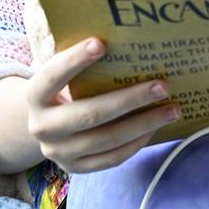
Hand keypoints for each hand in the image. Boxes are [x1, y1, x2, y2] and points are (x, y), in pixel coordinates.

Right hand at [26, 37, 180, 173]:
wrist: (46, 127)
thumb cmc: (65, 90)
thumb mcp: (64, 76)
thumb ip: (82, 61)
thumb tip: (127, 39)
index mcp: (36, 96)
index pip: (52, 75)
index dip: (75, 60)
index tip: (101, 43)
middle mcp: (42, 127)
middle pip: (89, 114)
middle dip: (130, 99)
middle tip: (162, 85)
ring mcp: (59, 153)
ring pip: (106, 139)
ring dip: (143, 123)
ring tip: (172, 109)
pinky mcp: (77, 168)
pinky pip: (112, 158)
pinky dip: (137, 142)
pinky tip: (155, 127)